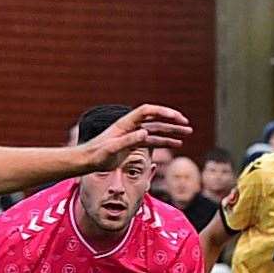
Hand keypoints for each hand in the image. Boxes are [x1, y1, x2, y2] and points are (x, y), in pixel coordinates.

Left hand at [77, 104, 191, 170]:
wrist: (86, 161)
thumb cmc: (96, 155)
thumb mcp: (111, 149)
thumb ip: (128, 141)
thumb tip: (145, 133)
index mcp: (125, 123)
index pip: (147, 111)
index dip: (162, 111)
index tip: (176, 117)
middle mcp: (130, 126)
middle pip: (155, 120)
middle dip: (172, 121)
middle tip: (187, 125)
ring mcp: (132, 135)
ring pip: (156, 131)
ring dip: (171, 132)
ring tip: (187, 134)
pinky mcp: (132, 144)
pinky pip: (152, 141)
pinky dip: (164, 141)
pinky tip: (176, 144)